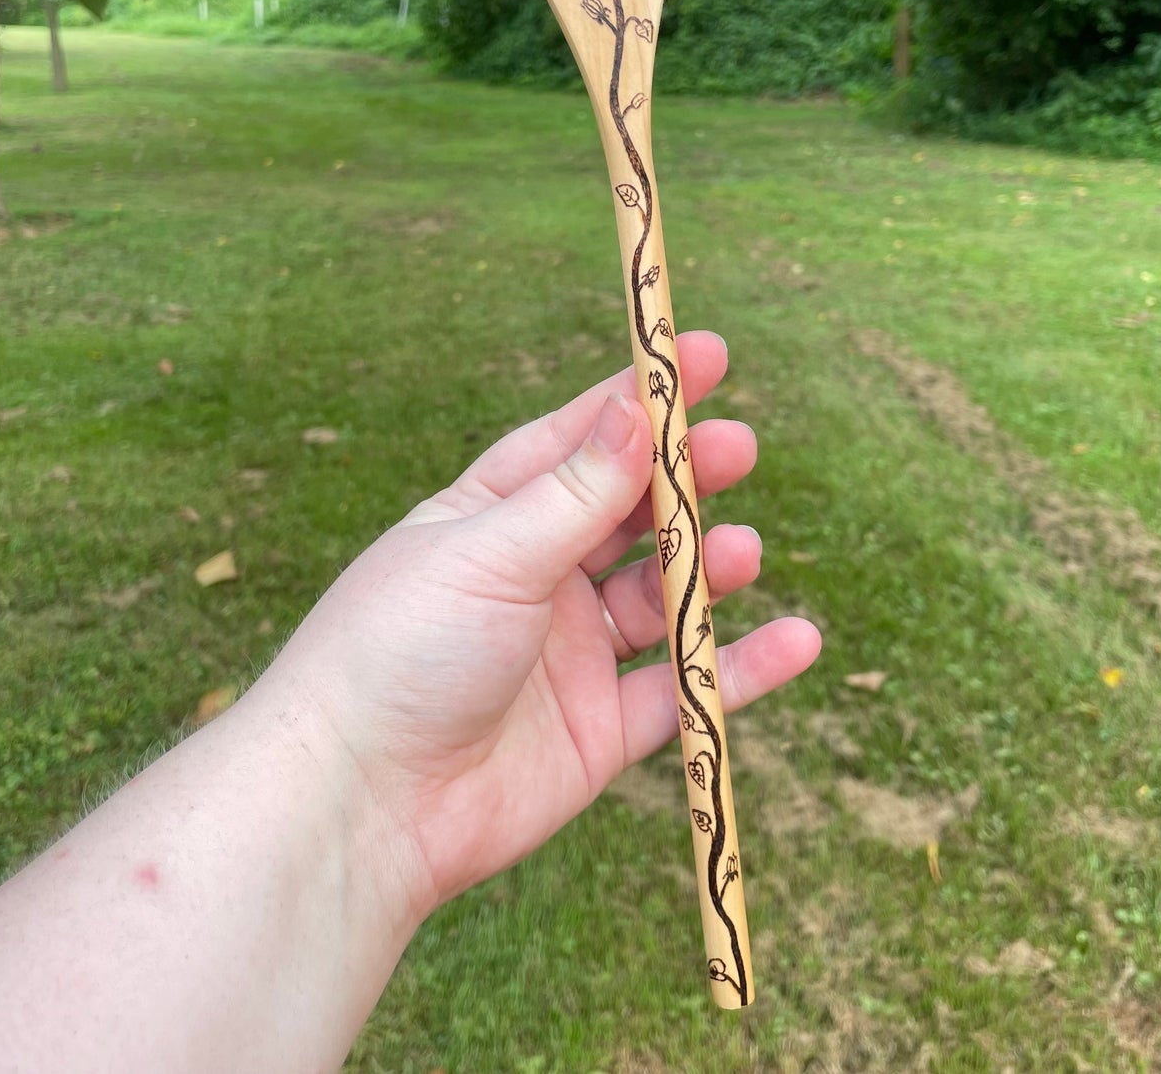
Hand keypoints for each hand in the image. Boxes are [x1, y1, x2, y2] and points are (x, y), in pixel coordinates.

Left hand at [270, 331, 821, 912]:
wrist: (359, 803)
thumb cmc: (402, 649)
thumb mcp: (492, 551)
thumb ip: (576, 491)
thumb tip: (637, 407)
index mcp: (491, 518)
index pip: (576, 443)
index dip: (639, 402)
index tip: (703, 357)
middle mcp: (534, 580)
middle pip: (629, 515)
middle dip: (686, 481)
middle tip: (742, 448)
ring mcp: (570, 655)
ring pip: (661, 598)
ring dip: (708, 569)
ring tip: (741, 551)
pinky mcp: (600, 731)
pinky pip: (684, 690)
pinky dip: (742, 668)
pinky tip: (800, 639)